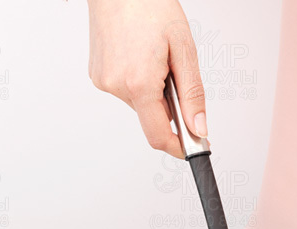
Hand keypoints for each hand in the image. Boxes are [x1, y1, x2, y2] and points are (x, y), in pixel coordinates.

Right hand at [87, 0, 205, 156]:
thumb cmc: (148, 5)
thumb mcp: (183, 49)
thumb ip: (192, 93)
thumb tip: (198, 127)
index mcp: (138, 83)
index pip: (159, 136)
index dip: (179, 146)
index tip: (193, 145)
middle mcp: (116, 86)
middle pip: (151, 117)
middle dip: (168, 104)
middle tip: (174, 70)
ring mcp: (103, 81)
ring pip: (139, 103)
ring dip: (153, 89)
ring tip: (153, 55)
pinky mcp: (97, 75)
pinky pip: (126, 89)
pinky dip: (139, 80)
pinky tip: (139, 54)